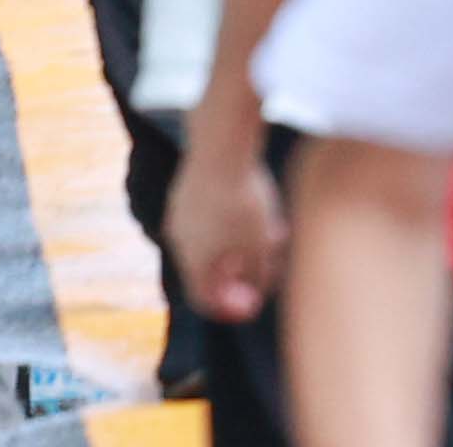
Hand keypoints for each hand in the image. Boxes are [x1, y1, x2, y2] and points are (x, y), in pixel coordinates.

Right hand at [167, 115, 287, 319]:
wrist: (221, 145)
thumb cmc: (245, 199)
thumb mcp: (261, 243)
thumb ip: (259, 275)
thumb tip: (257, 293)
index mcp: (195, 262)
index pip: (205, 300)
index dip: (229, 307)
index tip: (253, 302)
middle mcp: (180, 242)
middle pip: (208, 271)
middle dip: (240, 272)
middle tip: (269, 263)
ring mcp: (179, 215)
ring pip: (210, 241)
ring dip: (238, 245)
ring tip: (272, 231)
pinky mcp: (184, 192)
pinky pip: (206, 217)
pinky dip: (228, 221)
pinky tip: (257, 207)